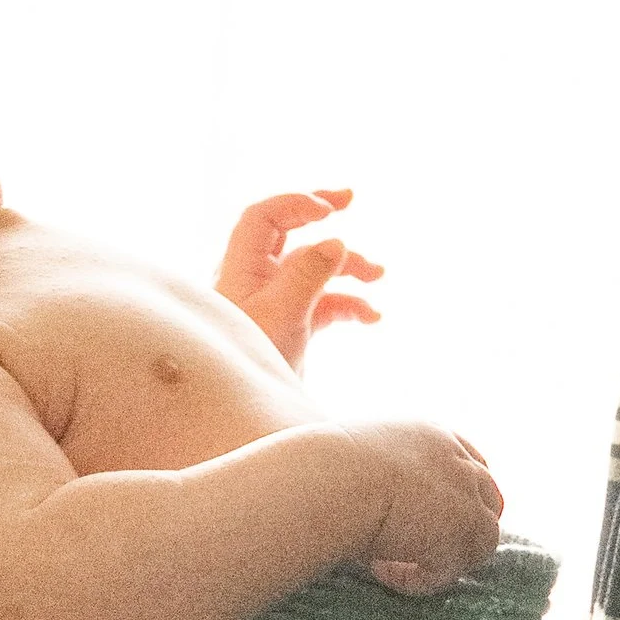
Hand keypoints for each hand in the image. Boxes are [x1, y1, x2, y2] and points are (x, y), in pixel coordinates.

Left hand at [216, 187, 383, 369]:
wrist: (240, 421)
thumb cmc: (250, 363)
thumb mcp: (281, 314)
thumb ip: (308, 274)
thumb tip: (335, 240)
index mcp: (240, 269)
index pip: (263, 218)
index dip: (296, 204)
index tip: (332, 211)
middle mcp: (254, 282)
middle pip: (288, 234)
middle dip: (320, 216)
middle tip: (350, 199)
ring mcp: (274, 305)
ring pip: (313, 270)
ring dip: (346, 267)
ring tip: (379, 275)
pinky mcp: (291, 329)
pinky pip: (324, 304)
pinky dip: (349, 304)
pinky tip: (372, 317)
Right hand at [346, 419, 504, 594]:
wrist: (333, 479)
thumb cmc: (324, 471)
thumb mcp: (358, 464)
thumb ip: (380, 480)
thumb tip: (368, 508)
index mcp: (432, 435)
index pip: (470, 462)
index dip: (456, 496)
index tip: (431, 520)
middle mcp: (457, 459)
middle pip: (489, 498)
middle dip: (463, 529)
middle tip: (422, 552)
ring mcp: (467, 492)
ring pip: (480, 539)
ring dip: (439, 558)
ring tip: (388, 564)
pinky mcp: (466, 526)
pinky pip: (452, 568)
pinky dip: (420, 578)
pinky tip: (379, 571)